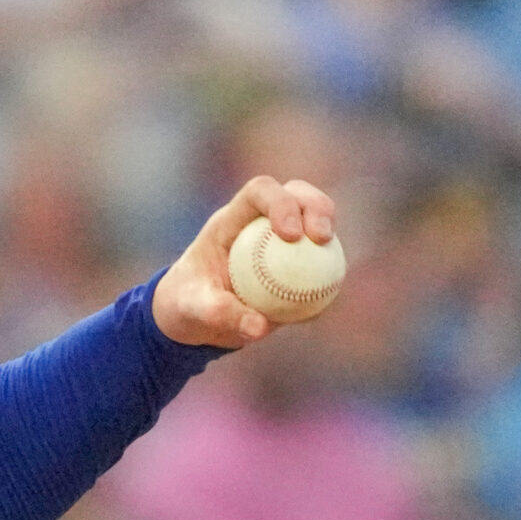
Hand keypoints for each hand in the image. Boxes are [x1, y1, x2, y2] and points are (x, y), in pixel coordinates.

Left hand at [151, 175, 336, 348]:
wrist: (194, 318)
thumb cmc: (187, 304)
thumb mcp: (193, 309)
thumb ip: (221, 313)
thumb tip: (259, 327)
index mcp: (231, 220)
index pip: (260, 192)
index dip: (281, 203)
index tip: (291, 235)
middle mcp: (259, 222)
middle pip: (297, 195)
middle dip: (317, 208)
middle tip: (322, 239)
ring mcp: (280, 241)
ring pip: (315, 224)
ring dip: (330, 240)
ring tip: (333, 273)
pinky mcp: (293, 265)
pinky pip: (318, 265)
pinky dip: (327, 279)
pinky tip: (324, 303)